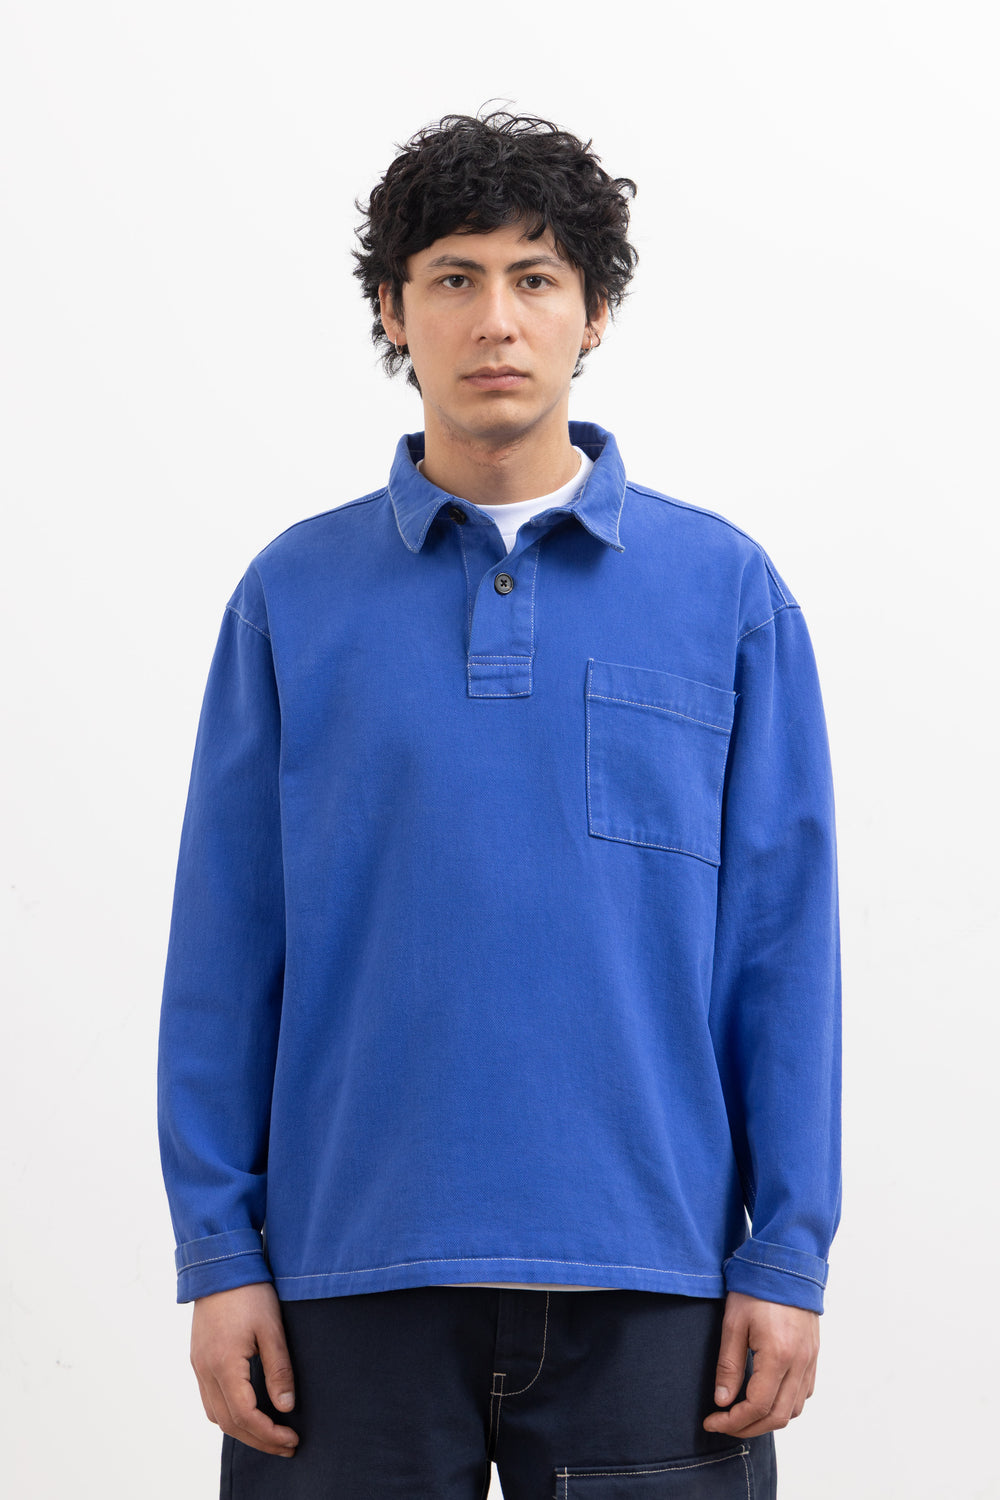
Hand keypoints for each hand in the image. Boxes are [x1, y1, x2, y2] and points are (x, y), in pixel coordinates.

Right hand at [191, 1282, 298, 1457]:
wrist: (220, 1265)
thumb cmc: (249, 1292)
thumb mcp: (271, 1328)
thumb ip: (279, 1369)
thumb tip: (286, 1407)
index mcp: (224, 1364)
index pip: (245, 1416)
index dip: (268, 1434)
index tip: (291, 1439)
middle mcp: (206, 1370)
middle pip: (228, 1423)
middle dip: (258, 1440)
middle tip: (286, 1445)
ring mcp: (198, 1365)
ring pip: (215, 1415)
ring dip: (242, 1430)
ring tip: (270, 1434)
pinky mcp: (198, 1359)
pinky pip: (209, 1399)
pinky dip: (228, 1414)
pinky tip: (247, 1412)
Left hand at [703, 1291, 818, 1438]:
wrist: (786, 1263)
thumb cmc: (756, 1289)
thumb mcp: (733, 1323)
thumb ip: (729, 1365)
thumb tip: (722, 1401)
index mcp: (778, 1356)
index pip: (757, 1406)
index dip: (733, 1421)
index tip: (712, 1421)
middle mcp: (799, 1363)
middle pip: (778, 1416)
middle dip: (748, 1427)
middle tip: (724, 1423)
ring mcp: (810, 1360)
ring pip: (794, 1409)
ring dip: (768, 1419)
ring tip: (742, 1414)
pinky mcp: (813, 1354)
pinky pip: (803, 1393)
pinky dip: (785, 1404)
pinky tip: (766, 1397)